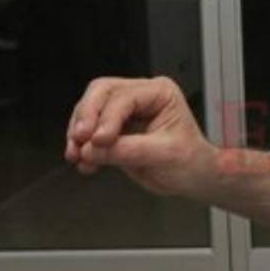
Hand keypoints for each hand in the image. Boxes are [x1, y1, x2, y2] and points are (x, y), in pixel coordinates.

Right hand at [64, 77, 218, 198]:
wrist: (192, 178)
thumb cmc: (190, 161)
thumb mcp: (163, 155)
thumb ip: (128, 151)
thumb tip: (92, 150)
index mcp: (160, 93)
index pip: (125, 97)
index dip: (108, 118)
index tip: (98, 140)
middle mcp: (140, 95)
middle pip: (101, 92)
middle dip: (87, 116)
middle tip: (79, 139)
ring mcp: (125, 111)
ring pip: (89, 109)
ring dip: (78, 132)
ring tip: (77, 155)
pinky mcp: (114, 129)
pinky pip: (89, 130)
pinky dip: (81, 145)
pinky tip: (83, 162)